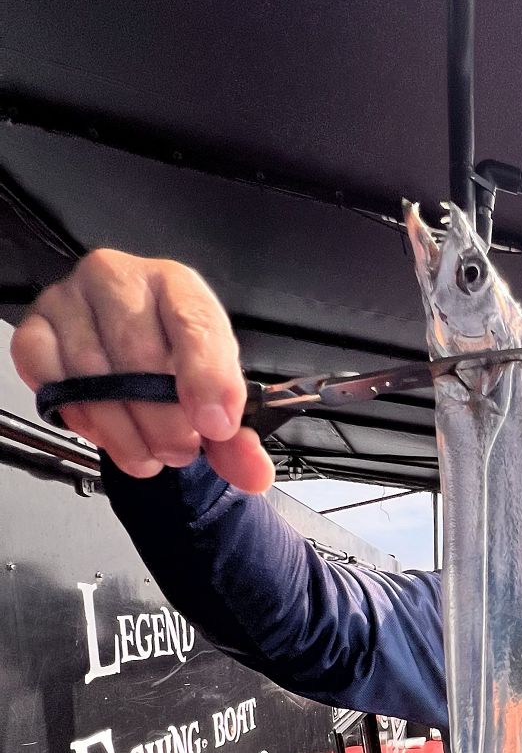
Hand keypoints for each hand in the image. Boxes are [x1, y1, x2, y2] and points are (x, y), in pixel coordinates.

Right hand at [11, 249, 274, 491]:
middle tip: (180, 451)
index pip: (194, 323)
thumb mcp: (214, 395)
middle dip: (164, 421)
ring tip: (148, 454)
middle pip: (139, 355)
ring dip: (124, 431)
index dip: (208, 379)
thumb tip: (254, 473)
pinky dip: (80, 417)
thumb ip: (238, 438)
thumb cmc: (173, 364)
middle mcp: (119, 279)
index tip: (217, 425)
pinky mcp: (34, 328)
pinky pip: (49, 378)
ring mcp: (70, 300)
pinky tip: (104, 432)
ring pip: (92, 375)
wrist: (130, 358)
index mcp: (176, 286)